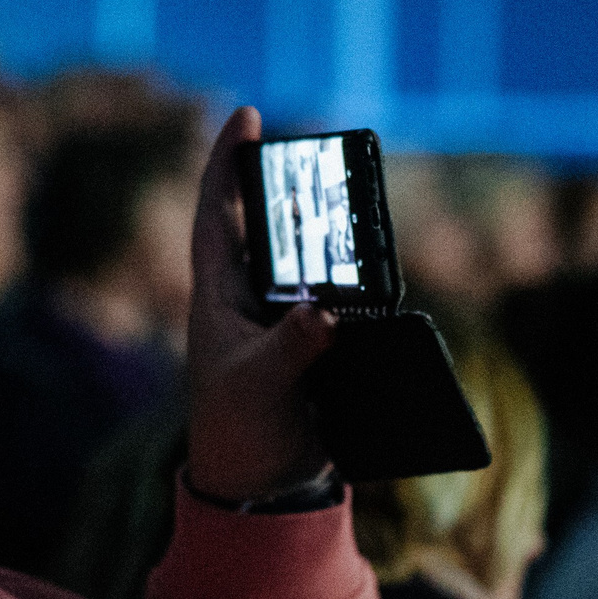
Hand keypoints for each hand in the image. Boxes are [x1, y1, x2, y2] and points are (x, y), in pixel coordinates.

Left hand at [183, 107, 337, 501]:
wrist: (260, 484)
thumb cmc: (238, 431)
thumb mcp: (262, 385)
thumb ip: (293, 347)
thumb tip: (326, 314)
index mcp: (218, 294)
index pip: (218, 212)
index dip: (228, 161)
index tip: (245, 114)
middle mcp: (247, 298)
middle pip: (267, 223)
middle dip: (286, 181)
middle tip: (313, 147)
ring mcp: (279, 320)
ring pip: (304, 257)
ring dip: (325, 229)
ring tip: (351, 201)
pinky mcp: (312, 345)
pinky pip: (336, 297)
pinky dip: (356, 281)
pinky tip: (379, 271)